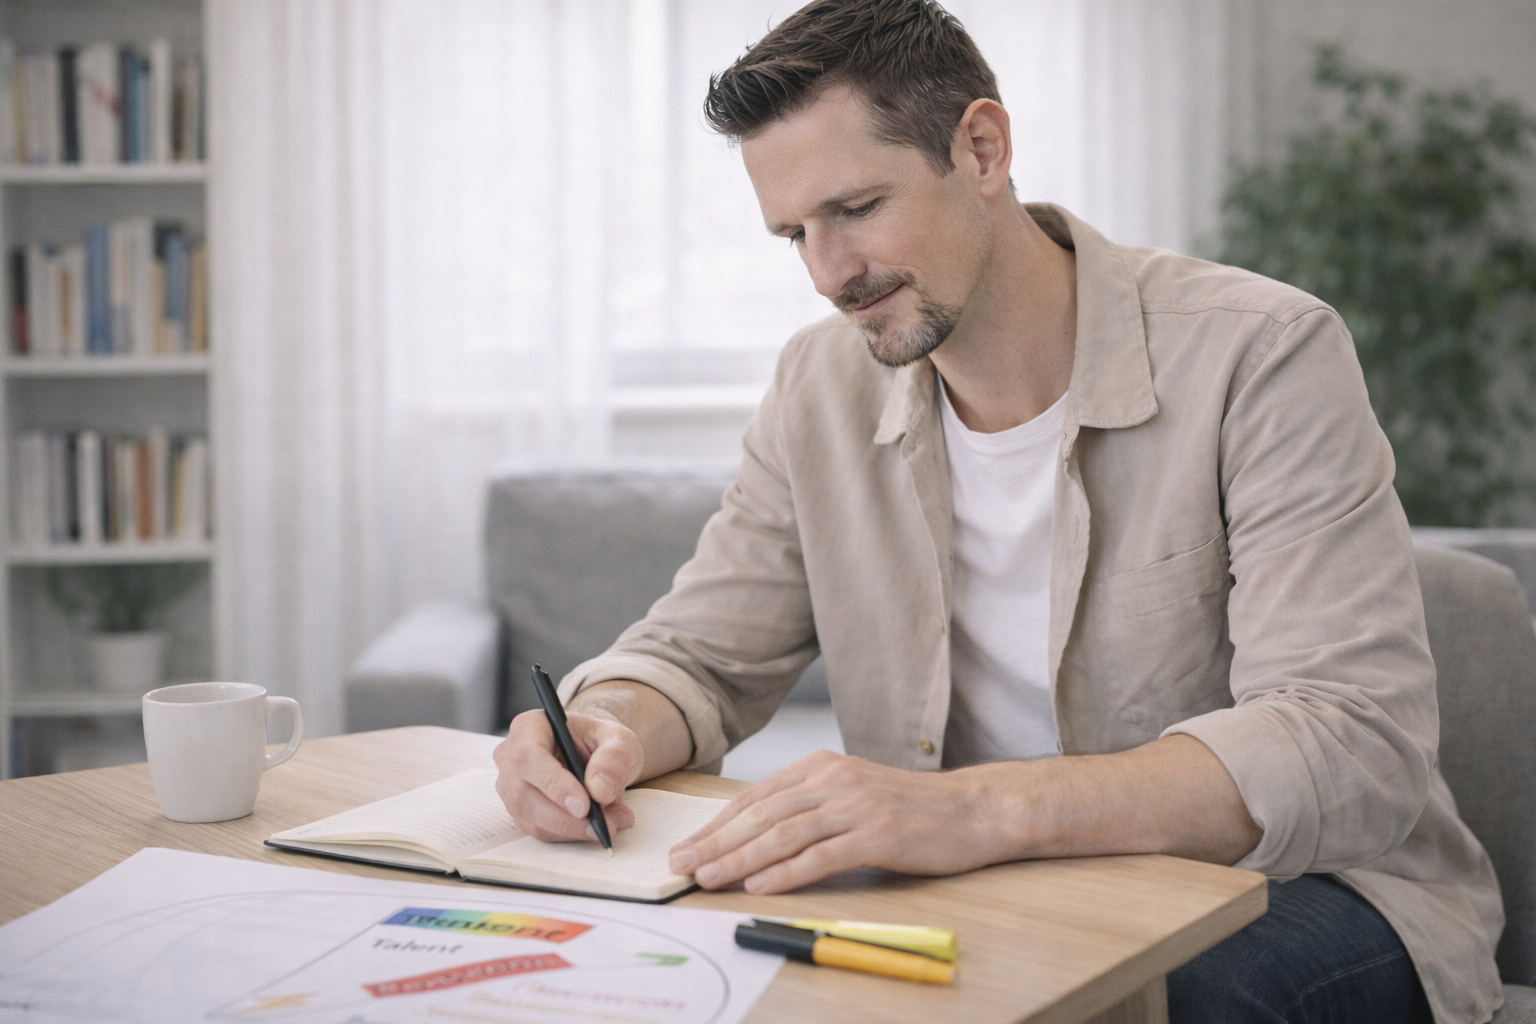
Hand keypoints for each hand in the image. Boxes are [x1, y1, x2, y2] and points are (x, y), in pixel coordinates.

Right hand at [493, 707, 642, 841]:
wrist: (597, 756)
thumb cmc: (602, 743)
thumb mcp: (619, 739)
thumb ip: (615, 756)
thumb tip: (600, 789)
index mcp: (529, 727)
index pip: (529, 757)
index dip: (554, 784)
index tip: (584, 806)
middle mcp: (511, 757)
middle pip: (527, 795)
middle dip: (570, 818)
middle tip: (608, 825)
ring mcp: (512, 788)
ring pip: (534, 819)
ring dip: (575, 829)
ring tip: (614, 824)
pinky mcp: (522, 812)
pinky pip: (542, 832)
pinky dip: (572, 834)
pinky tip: (598, 827)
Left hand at [667, 750, 1004, 893]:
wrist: (973, 809)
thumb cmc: (910, 808)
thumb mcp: (851, 794)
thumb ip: (808, 808)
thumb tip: (754, 838)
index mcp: (821, 768)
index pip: (755, 798)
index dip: (716, 825)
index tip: (687, 847)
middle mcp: (833, 780)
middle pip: (761, 815)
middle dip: (715, 842)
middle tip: (682, 864)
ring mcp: (856, 805)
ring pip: (783, 834)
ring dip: (740, 858)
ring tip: (709, 877)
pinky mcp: (878, 833)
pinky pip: (821, 855)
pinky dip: (786, 871)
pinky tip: (761, 884)